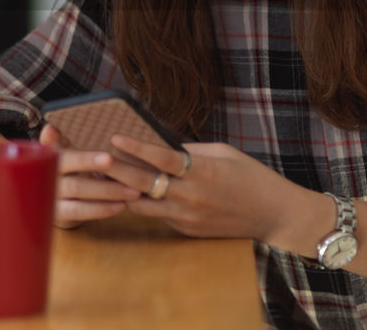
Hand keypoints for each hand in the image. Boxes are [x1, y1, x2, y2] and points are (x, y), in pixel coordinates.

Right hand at [38, 125, 141, 229]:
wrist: (53, 201)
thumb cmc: (64, 171)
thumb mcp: (61, 154)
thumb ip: (59, 141)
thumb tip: (50, 128)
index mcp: (50, 160)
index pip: (64, 154)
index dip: (83, 157)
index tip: (107, 156)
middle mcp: (46, 179)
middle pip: (73, 174)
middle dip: (95, 168)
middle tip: (118, 164)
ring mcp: (52, 198)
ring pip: (79, 192)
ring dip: (109, 191)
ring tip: (133, 191)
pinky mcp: (59, 215)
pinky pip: (81, 211)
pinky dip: (102, 208)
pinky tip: (121, 205)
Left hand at [109, 135, 289, 240]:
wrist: (272, 215)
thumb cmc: (251, 177)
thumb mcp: (224, 153)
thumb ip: (191, 151)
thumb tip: (160, 146)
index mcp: (203, 172)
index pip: (162, 158)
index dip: (137, 147)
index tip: (115, 136)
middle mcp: (192, 196)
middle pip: (145, 182)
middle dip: (116, 170)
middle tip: (94, 158)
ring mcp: (187, 217)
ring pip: (143, 204)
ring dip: (122, 191)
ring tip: (100, 178)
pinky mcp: (186, 231)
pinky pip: (157, 215)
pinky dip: (141, 203)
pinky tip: (125, 193)